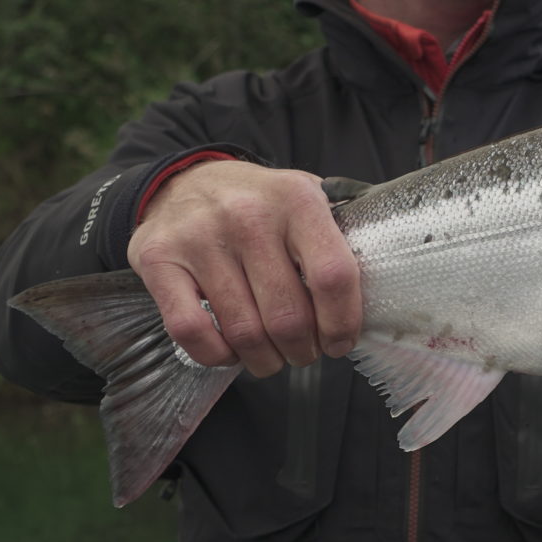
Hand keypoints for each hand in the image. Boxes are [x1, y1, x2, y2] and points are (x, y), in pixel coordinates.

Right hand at [126, 164, 362, 377]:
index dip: (342, 324)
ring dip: (264, 360)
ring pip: (244, 331)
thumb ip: (338, 237)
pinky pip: (192, 331)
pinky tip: (230, 352)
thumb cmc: (260, 204)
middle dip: (303, 351)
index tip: (340, 341)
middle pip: (288, 316)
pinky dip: (217, 356)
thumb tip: (381, 289)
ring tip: (271, 357)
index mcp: (297, 199)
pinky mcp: (159, 259)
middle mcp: (247, 214)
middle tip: (304, 353)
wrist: (185, 180)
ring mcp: (199, 237)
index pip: (333, 277)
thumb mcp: (306, 199)